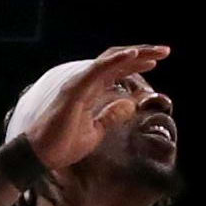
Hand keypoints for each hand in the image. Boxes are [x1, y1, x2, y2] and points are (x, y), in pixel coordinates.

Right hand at [24, 43, 170, 174]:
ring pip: (111, 60)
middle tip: (164, 51)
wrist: (41, 155)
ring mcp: (80, 83)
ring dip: (135, 54)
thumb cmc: (63, 144)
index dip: (136, 64)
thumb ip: (110, 116)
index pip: (117, 71)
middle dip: (142, 54)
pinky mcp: (76, 89)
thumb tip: (129, 104)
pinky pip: (99, 69)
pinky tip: (133, 55)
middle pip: (117, 60)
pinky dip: (117, 60)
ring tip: (156, 52)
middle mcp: (85, 82)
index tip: (156, 62)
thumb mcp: (96, 131)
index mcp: (90, 91)